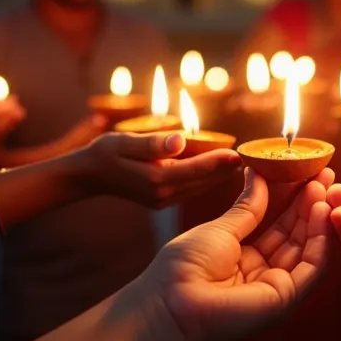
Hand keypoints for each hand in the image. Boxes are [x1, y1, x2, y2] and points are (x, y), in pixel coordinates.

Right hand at [77, 132, 243, 207]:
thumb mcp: (123, 142)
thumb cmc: (104, 152)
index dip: (219, 161)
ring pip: (200, 187)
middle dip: (226, 170)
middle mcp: (163, 193)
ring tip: (242, 163)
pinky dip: (207, 179)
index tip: (240, 153)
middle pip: (203, 181)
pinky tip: (220, 170)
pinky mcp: (163, 200)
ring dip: (220, 176)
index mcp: (156, 179)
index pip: (195, 170)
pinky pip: (192, 189)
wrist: (88, 175)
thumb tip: (180, 140)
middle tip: (252, 157)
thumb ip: (152, 143)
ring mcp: (164, 200)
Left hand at [127, 167, 333, 340]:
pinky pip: (311, 267)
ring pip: (307, 249)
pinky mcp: (284, 298)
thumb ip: (248, 207)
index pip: (278, 225)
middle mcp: (263, 273)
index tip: (306, 172)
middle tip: (325, 173)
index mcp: (244, 258)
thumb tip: (258, 175)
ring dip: (318, 217)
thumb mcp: (221, 229)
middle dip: (311, 204)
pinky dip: (320, 239)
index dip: (293, 198)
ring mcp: (275, 287)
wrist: (169, 302)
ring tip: (325, 184)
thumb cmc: (185, 267)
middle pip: (296, 235)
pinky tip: (323, 211)